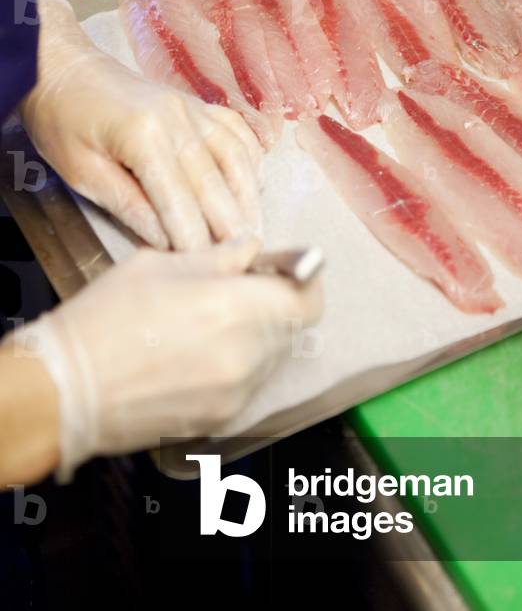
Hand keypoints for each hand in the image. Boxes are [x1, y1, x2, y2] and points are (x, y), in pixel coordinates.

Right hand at [2, 237, 322, 479]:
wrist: (66, 389)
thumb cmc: (106, 320)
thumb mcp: (160, 264)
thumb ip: (217, 257)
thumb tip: (250, 249)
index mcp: (235, 307)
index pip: (307, 297)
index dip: (302, 281)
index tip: (285, 271)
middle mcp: (246, 355)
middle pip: (293, 328)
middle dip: (276, 306)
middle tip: (241, 292)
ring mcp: (236, 393)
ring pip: (272, 357)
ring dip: (258, 337)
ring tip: (211, 325)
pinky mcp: (220, 420)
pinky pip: (248, 385)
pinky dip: (237, 366)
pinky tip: (197, 355)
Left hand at [20, 0, 262, 249]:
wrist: (63, 68)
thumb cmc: (62, 121)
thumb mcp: (82, 171)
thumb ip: (127, 204)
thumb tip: (165, 240)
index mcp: (143, 135)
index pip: (178, 198)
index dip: (192, 236)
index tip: (203, 266)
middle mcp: (178, 118)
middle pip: (213, 180)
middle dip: (229, 224)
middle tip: (242, 256)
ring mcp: (192, 107)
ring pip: (234, 156)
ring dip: (247, 196)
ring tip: (253, 230)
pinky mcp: (197, 104)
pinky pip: (236, 131)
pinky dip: (251, 159)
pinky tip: (254, 186)